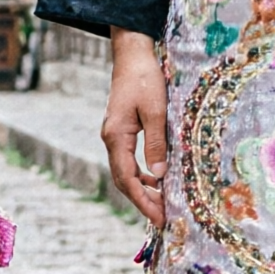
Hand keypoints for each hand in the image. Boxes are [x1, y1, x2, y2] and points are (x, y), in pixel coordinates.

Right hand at [103, 28, 168, 227]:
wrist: (132, 55)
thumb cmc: (145, 78)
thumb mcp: (156, 110)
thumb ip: (156, 143)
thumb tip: (159, 174)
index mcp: (116, 136)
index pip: (127, 178)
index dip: (143, 200)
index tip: (159, 217)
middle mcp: (111, 139)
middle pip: (122, 180)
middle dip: (142, 200)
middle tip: (163, 218)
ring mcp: (113, 135)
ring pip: (124, 172)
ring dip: (141, 189)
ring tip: (162, 202)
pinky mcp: (120, 131)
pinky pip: (127, 160)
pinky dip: (141, 174)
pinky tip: (156, 178)